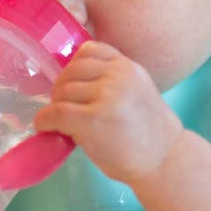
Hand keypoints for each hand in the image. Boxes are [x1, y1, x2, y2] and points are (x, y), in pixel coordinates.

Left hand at [34, 41, 182, 185]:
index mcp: (128, 66)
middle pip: (72, 70)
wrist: (165, 161)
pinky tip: (45, 126)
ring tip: (60, 120)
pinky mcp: (92, 120)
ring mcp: (106, 97)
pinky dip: (45, 119)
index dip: (74, 66)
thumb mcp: (136, 91)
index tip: (72, 82)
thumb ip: (111, 79)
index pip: (90, 50)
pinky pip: (57, 113)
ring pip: (63, 91)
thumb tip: (70, 82)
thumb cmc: (148, 131)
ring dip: (55, 106)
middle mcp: (118, 76)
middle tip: (62, 105)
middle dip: (62, 88)